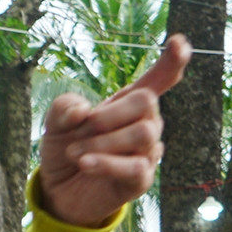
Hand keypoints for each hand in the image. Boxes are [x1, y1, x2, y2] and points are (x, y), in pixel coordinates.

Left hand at [39, 34, 188, 227]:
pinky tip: (84, 163)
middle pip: (147, 103)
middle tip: (80, 129)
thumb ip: (64, 107)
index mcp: (128, 103)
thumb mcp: (55, 123)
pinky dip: (106, 163)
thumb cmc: (64, 147)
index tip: (177, 42)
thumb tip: (82, 110)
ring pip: (143, 135)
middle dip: (109, 114)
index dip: (172, 61)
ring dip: (102, 142)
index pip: (160, 79)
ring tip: (73, 152)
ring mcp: (146, 152)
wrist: (56, 189)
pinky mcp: (140, 179)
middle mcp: (145, 124)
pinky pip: (135, 167)